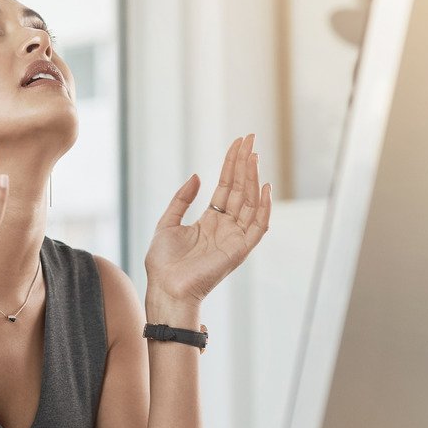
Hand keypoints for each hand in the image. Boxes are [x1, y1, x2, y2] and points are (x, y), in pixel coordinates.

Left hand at [144, 134, 270, 305]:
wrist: (165, 288)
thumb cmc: (163, 263)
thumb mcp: (168, 223)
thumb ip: (182, 200)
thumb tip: (196, 175)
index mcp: (210, 221)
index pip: (226, 187)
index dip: (232, 165)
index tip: (238, 143)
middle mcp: (226, 227)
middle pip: (240, 190)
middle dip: (245, 164)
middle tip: (250, 139)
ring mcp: (234, 238)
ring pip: (250, 202)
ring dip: (253, 178)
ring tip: (253, 154)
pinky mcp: (239, 250)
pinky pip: (258, 226)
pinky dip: (264, 208)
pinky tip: (264, 186)